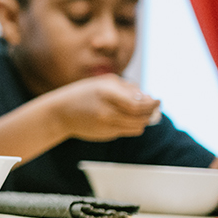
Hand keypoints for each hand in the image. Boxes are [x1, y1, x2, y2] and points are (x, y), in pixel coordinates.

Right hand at [43, 75, 158, 141]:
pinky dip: (132, 125)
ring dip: (143, 120)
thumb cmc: (82, 94)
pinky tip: (126, 118)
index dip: (152, 104)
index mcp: (106, 93)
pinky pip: (128, 131)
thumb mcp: (102, 83)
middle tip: (155, 108)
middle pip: (140, 116)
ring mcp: (106, 124)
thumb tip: (148, 97)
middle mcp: (106, 110)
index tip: (158, 100)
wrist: (59, 113)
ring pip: (137, 126)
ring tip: (142, 114)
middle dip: (151, 112)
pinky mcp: (106, 134)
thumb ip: (126, 88)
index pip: (138, 104)